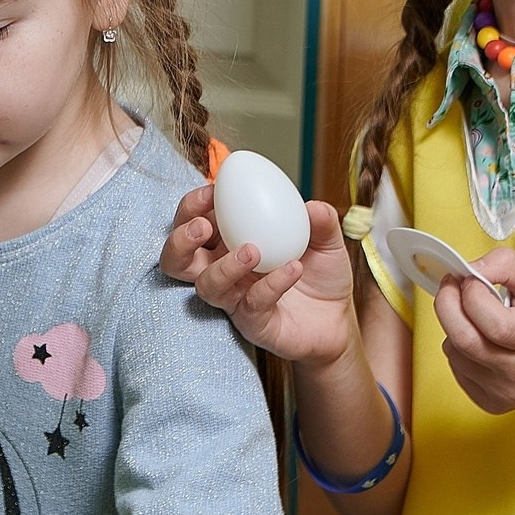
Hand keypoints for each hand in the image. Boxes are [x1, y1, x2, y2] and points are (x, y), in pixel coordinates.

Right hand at [162, 185, 356, 364]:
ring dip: (223, 266)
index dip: (193, 206)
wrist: (337, 320)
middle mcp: (222, 271)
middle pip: (177, 259)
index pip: (194, 221)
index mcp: (228, 243)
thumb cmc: (320, 276)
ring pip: (207, 286)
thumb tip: (311, 206)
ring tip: (252, 250)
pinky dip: (271, 284)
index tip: (212, 190)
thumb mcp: (326, 241)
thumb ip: (321, 220)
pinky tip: (293, 268)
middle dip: (180, 240)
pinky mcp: (252, 324)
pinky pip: (252, 304)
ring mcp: (234, 299)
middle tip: (203, 226)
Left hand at [428, 249, 514, 413]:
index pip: (493, 323)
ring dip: (456, 326)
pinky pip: (456, 367)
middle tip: (453, 287)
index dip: (471, 293)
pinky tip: (483, 339)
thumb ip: (505, 265)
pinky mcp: (492, 402)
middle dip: (447, 305)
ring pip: (454, 353)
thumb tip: (467, 270)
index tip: (470, 278)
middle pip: (463, 341)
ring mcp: (506, 392)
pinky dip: (460, 347)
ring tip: (480, 317)